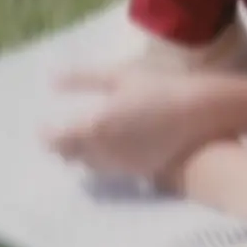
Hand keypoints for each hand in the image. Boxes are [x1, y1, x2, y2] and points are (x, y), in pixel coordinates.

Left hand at [47, 68, 225, 176]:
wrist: (201, 116)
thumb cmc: (161, 88)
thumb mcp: (121, 75)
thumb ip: (84, 79)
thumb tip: (52, 80)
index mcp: (93, 126)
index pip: (55, 139)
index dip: (46, 134)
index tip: (45, 126)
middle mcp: (102, 151)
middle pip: (69, 156)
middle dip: (62, 146)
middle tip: (62, 134)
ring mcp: (121, 165)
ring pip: (89, 166)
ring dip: (81, 155)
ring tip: (84, 142)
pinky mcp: (139, 171)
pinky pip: (110, 170)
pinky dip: (103, 161)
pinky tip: (111, 150)